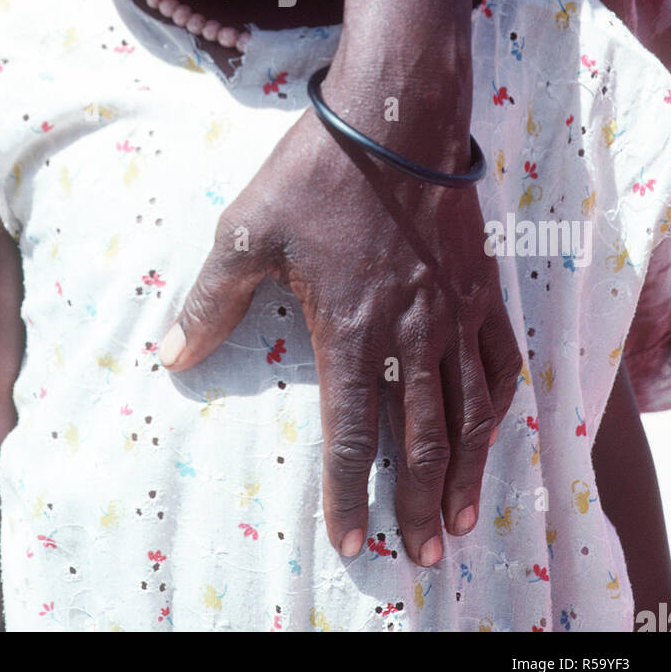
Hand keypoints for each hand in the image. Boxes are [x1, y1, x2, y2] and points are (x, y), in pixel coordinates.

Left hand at [157, 99, 522, 566]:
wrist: (394, 119)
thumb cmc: (317, 174)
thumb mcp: (248, 231)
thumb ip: (212, 301)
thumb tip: (170, 357)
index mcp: (351, 329)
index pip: (353, 431)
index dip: (351, 490)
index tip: (351, 536)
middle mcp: (410, 333)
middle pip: (420, 438)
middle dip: (416, 503)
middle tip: (421, 552)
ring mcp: (453, 310)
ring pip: (468, 412)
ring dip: (464, 472)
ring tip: (460, 519)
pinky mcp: (480, 285)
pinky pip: (499, 360)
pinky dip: (497, 406)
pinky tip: (491, 429)